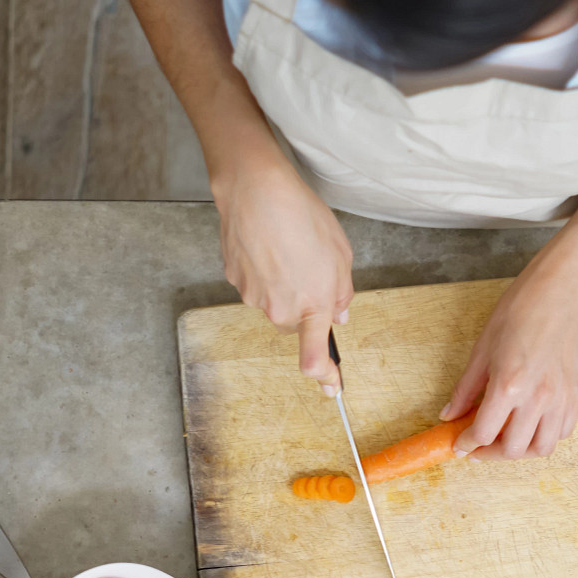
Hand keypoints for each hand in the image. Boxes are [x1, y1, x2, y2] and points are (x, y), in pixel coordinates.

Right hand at [214, 157, 353, 392]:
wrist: (257, 191)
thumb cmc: (302, 217)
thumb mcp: (341, 254)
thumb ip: (342, 292)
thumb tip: (339, 314)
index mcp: (313, 306)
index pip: (314, 358)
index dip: (324, 377)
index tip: (331, 386)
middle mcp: (280, 310)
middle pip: (294, 323)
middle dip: (303, 305)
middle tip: (309, 268)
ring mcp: (253, 296)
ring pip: (273, 302)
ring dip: (283, 283)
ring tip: (287, 247)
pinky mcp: (235, 280)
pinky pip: (255, 283)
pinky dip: (263, 269)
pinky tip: (268, 243)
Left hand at [440, 246, 577, 458]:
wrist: (559, 293)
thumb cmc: (519, 312)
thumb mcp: (482, 350)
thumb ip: (465, 389)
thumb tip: (449, 415)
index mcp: (509, 386)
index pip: (483, 433)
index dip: (467, 444)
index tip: (460, 445)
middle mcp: (538, 398)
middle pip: (514, 450)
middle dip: (491, 453)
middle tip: (481, 444)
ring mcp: (561, 399)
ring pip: (542, 448)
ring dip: (521, 451)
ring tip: (508, 439)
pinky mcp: (577, 395)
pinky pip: (564, 432)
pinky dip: (546, 436)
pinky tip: (532, 425)